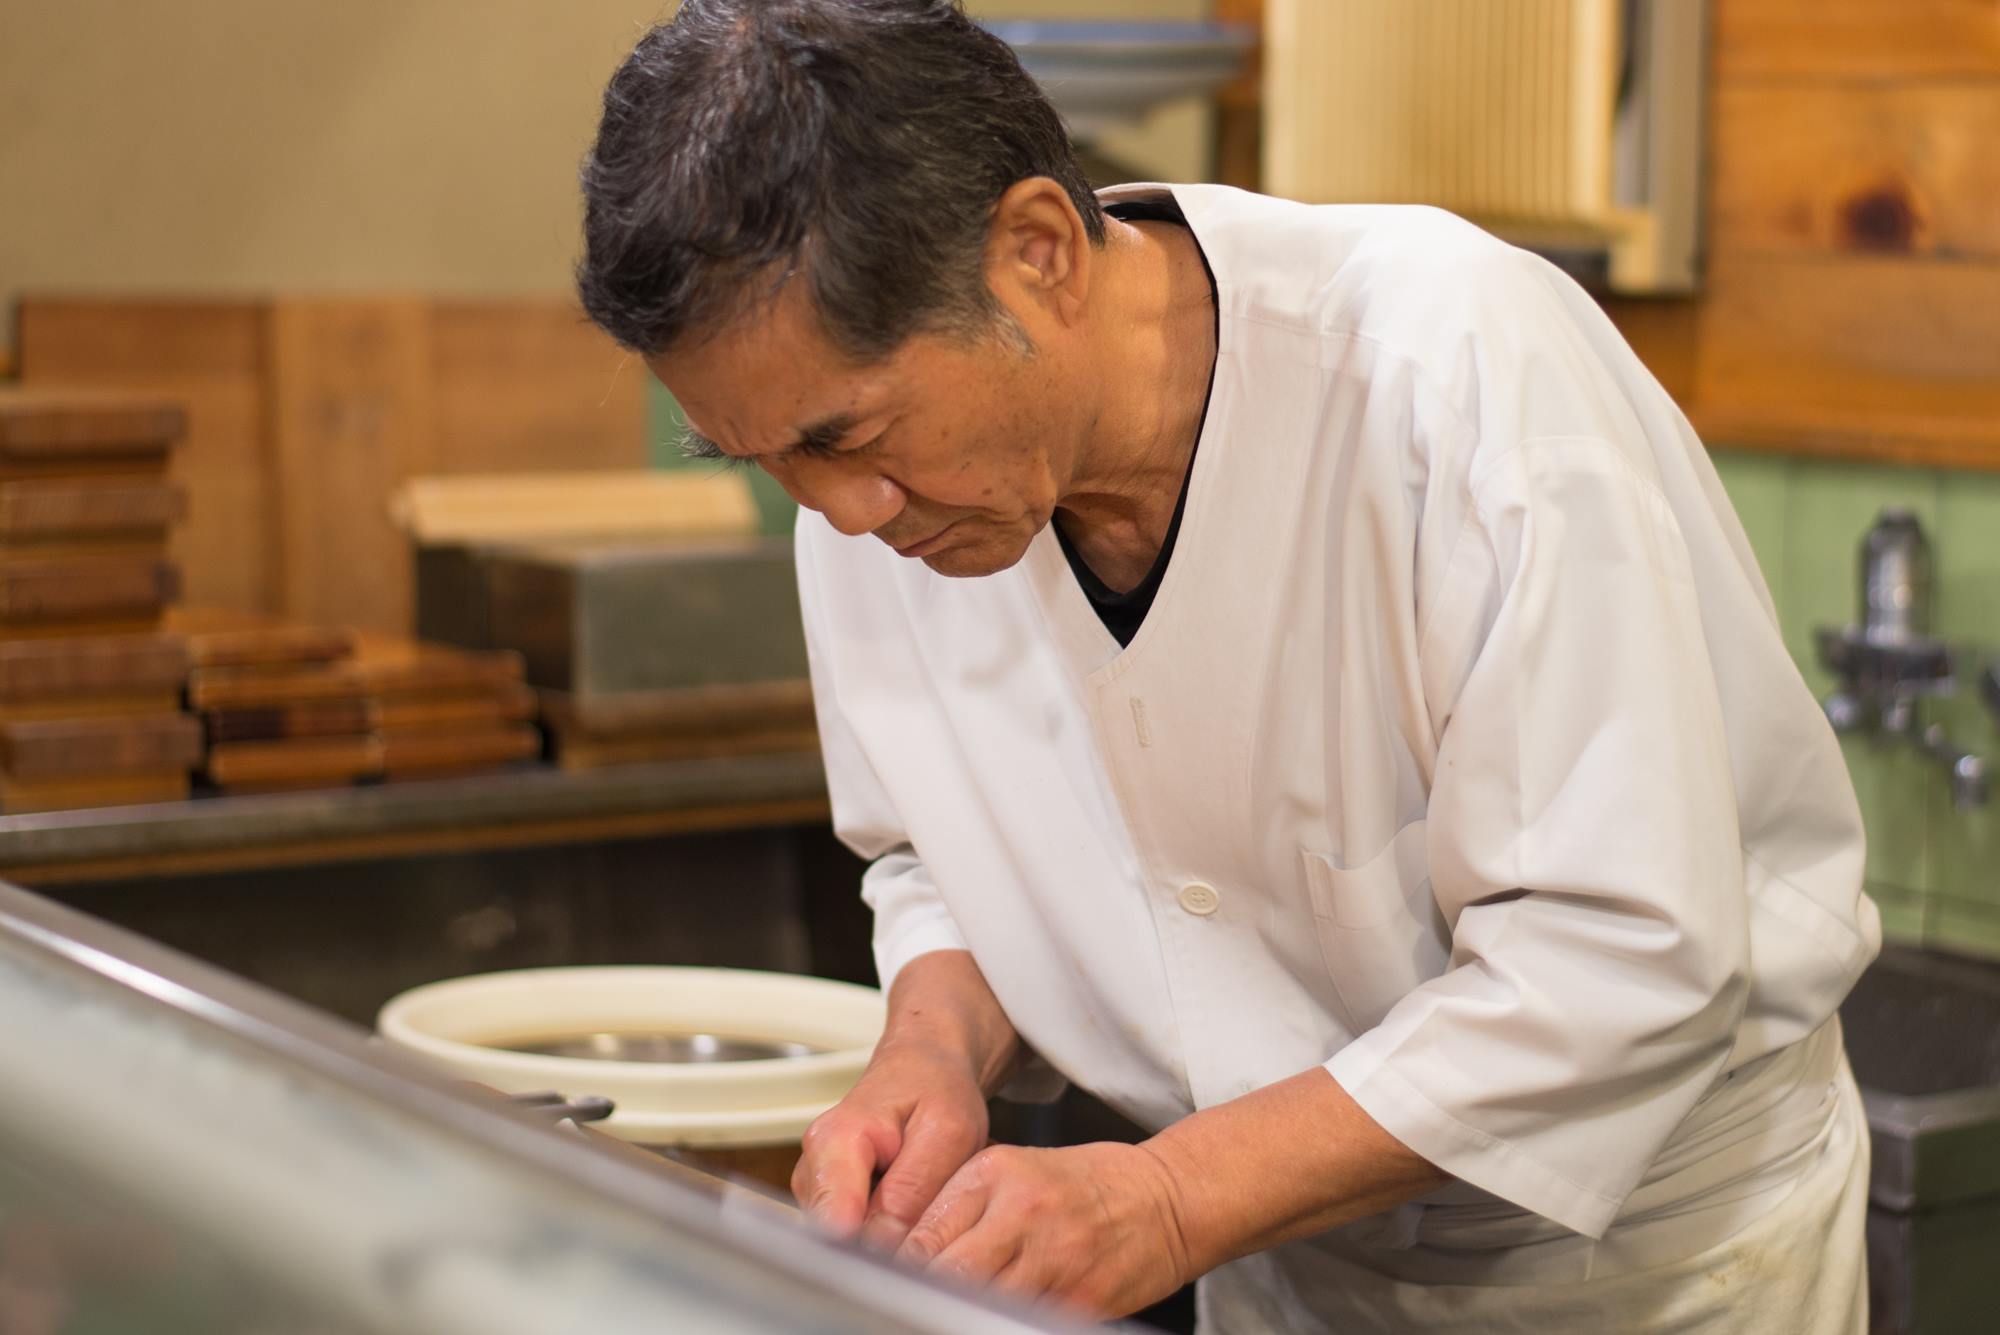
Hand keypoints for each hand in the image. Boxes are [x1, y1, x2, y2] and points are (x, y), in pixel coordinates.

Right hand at [791, 1038, 990, 1251]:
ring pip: (848, 1245)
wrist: (924, 1068)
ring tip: (924, 1206)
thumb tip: (882, 1242)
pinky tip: (910, 1211)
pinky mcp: (831, 1205)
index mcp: (835, 1142)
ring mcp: (818, 1190)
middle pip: (838, 1241)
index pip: (834, 1221)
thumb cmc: (936, 1090)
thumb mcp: (946, 1130)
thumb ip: (913, 1187)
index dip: (871, 1250)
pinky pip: (856, 1240)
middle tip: (929, 1226)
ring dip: (888, 1242)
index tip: (907, 1256)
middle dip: (884, 1249)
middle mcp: (814, 1169)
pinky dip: (887, 1235)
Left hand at [895, 1141, 1192, 1319]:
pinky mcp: (1081, 1300)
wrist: (1167, 1197)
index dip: (895, 1272)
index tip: (882, 1287)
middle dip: (920, 1297)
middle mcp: (1022, 1212)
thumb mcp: (1015, 1170)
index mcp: (997, 1174)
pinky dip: (999, 1323)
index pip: (924, 1235)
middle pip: (946, 1275)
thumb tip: (905, 1253)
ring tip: (943, 1313)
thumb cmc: (1088, 1184)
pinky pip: (1024, 1321)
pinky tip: (991, 1319)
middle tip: (903, 1307)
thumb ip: (960, 1205)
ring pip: (981, 1305)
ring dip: (958, 1312)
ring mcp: (1054, 1258)